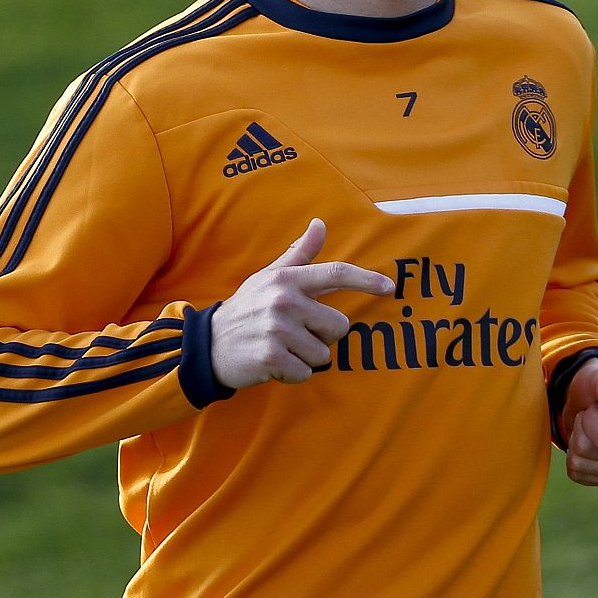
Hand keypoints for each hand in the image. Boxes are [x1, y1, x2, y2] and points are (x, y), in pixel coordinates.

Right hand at [210, 219, 392, 388]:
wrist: (208, 344)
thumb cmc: (248, 308)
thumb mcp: (269, 277)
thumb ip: (299, 254)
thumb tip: (320, 224)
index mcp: (287, 279)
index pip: (335, 273)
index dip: (366, 279)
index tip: (389, 286)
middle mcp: (284, 300)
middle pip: (339, 326)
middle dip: (322, 336)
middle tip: (295, 333)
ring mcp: (278, 329)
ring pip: (323, 354)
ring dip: (306, 357)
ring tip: (281, 347)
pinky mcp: (272, 357)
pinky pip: (306, 372)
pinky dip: (293, 373)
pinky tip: (274, 362)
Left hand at [560, 358, 597, 487]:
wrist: (594, 404)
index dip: (588, 420)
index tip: (596, 407)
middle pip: (589, 452)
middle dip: (580, 430)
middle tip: (591, 417)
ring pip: (580, 466)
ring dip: (575, 443)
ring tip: (589, 429)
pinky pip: (578, 476)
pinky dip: (574, 458)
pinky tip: (588, 444)